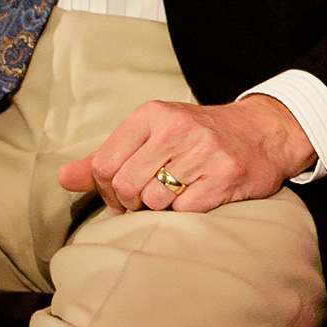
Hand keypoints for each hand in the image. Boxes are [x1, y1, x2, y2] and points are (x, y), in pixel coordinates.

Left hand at [57, 96, 316, 214]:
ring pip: (154, 201)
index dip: (106, 189)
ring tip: (178, 194)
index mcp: (152, 114)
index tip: (122, 194)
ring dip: (162, 208)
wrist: (263, 132)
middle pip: (125, 185)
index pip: (103, 163)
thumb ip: (106, 156)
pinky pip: (186, 212)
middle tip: (148, 200)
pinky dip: (188, 213)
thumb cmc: (199, 136)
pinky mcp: (225, 176)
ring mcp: (203, 151)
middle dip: (132, 203)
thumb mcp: (151, 134)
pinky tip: (199, 197)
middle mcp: (177, 128)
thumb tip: (62, 179)